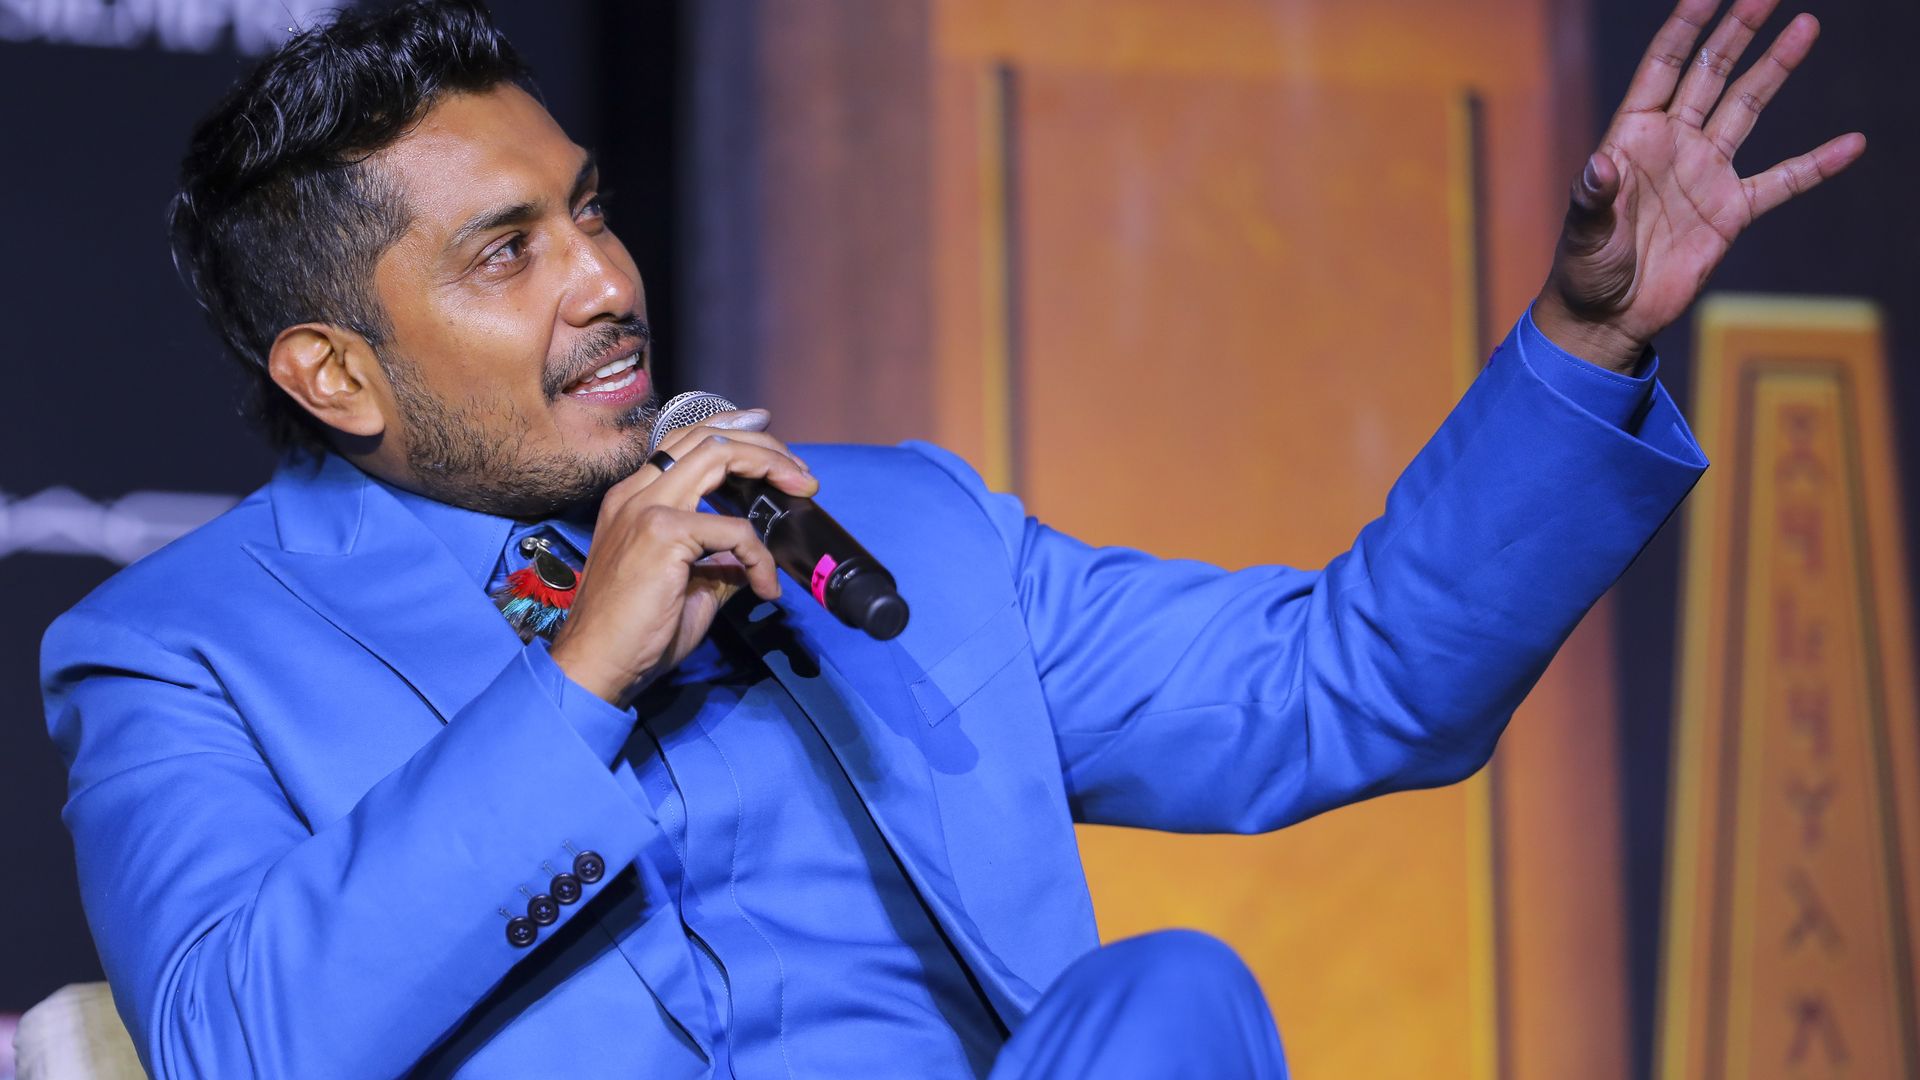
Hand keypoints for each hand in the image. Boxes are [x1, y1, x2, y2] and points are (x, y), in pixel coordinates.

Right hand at [547, 414, 817, 706]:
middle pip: (705, 438)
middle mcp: (635, 493)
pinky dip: (760, 556)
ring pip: (717, 455)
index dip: (728, 428)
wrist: (597, 667)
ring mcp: (645, 508)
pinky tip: (766, 586)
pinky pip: (733, 529)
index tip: (764, 427)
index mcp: (634, 499)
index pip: (683, 441)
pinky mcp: (661, 533)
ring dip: (770, 466)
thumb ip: (718, 562)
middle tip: (800, 473)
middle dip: (762, 444)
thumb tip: (752, 557)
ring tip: (801, 490)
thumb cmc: (636, 633)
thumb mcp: (688, 587)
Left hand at [1533, 0, 1865, 373]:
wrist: (1607, 317)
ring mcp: (1704, 173)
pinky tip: (1850, 144)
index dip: (1685, 27)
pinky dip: (1815, 164)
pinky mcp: (1730, 211)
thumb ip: (1593, 197)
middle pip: (1710, 74)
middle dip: (1737, 33)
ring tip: (1805, 27)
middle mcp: (1672, 145)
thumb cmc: (1583, 271)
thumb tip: (1599, 164)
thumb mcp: (1584, 234)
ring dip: (1775, 69)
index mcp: (1633, 137)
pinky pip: (1781, 181)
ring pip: (1746, 108)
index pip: (1662, 68)